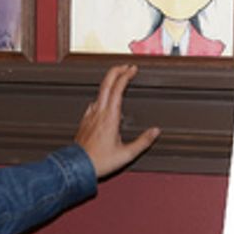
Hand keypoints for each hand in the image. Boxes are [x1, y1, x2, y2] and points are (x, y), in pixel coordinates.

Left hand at [75, 64, 159, 178]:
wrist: (77, 167)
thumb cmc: (100, 161)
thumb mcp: (127, 154)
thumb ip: (143, 141)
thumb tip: (155, 132)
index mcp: (110, 117)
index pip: (117, 89)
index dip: (125, 75)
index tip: (133, 69)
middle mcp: (99, 112)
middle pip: (106, 84)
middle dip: (116, 71)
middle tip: (126, 66)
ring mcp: (90, 115)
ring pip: (99, 91)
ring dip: (109, 82)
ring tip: (118, 80)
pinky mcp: (85, 121)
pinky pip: (94, 102)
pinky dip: (102, 95)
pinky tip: (104, 101)